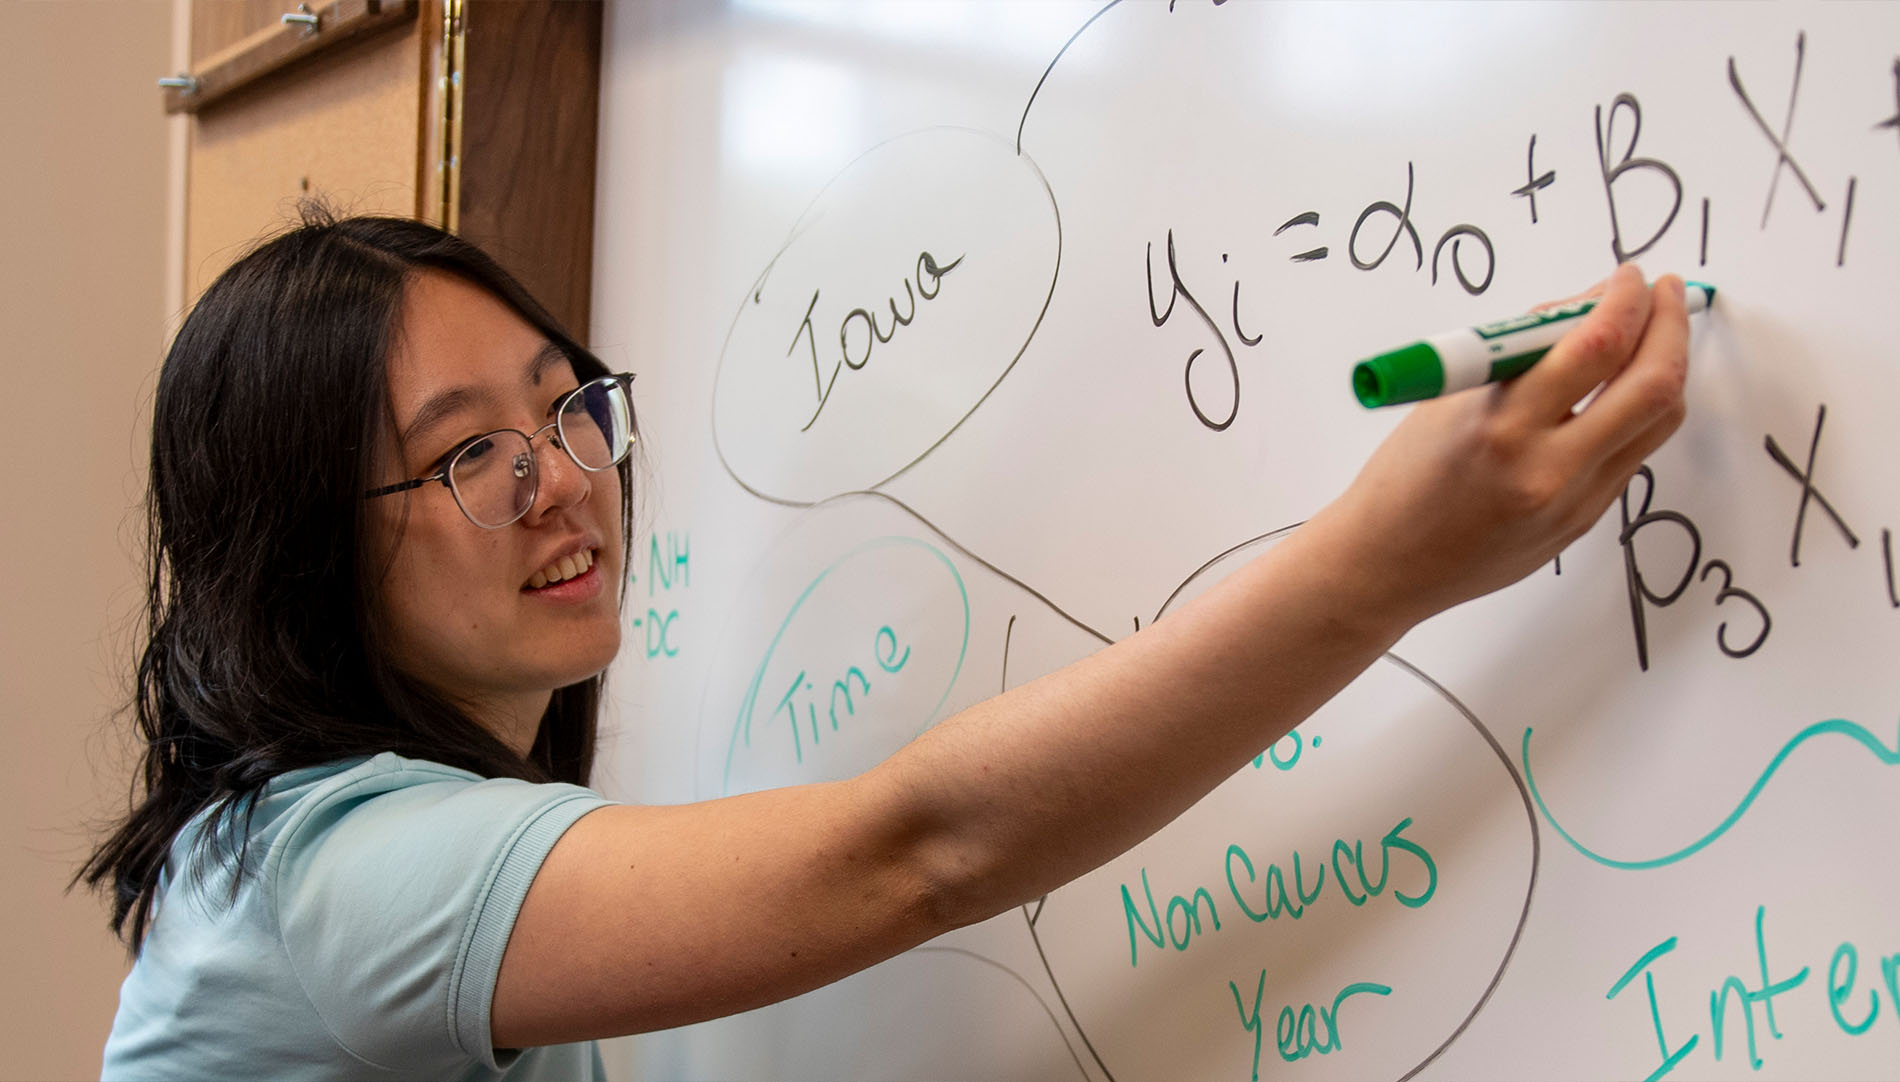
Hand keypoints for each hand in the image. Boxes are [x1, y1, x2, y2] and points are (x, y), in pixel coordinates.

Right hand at [1311, 264, 1690, 630]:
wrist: (1386, 566)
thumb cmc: (1402, 480)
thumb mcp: (1447, 400)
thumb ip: (1519, 355)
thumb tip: (1583, 308)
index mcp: (1500, 428)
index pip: (1594, 347)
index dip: (1625, 300)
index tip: (1628, 276)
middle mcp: (1547, 469)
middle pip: (1652, 385)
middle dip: (1670, 326)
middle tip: (1666, 294)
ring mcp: (1574, 503)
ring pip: (1659, 422)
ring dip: (1666, 367)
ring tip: (1654, 336)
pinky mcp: (1584, 523)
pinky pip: (1633, 454)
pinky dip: (1637, 410)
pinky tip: (1621, 389)